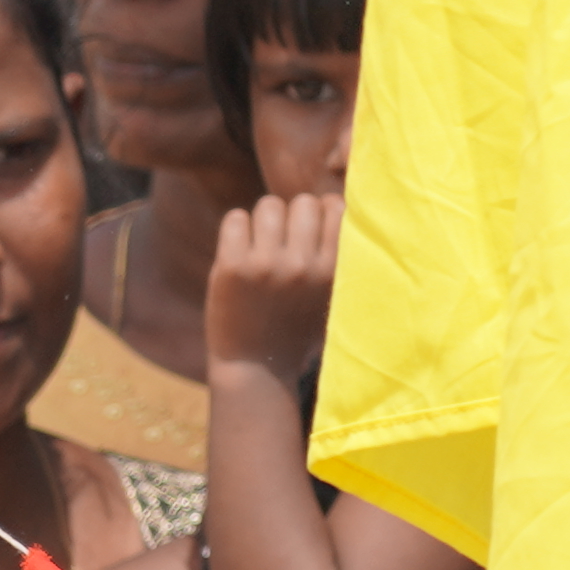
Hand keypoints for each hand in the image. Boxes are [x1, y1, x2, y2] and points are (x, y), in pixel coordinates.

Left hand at [206, 184, 344, 380]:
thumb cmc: (297, 325)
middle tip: (283, 242)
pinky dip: (236, 230)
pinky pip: (235, 218)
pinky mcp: (232, 268)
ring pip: (269, 205)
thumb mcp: (331, 295)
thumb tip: (333, 202)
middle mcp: (302, 266)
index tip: (311, 233)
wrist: (256, 367)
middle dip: (292, 216)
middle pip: (303, 202)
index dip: (322, 213)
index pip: (335, 207)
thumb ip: (337, 255)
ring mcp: (266, 266)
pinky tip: (239, 251)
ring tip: (260, 246)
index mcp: (333, 271)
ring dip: (263, 221)